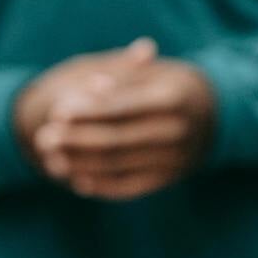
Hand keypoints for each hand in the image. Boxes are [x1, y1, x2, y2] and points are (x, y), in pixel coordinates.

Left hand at [26, 39, 215, 200]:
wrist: (214, 112)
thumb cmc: (172, 83)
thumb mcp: (153, 71)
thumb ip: (123, 76)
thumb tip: (92, 86)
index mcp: (172, 97)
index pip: (121, 107)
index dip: (87, 110)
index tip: (57, 111)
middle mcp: (178, 131)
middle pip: (116, 139)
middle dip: (76, 139)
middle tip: (43, 137)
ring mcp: (176, 158)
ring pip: (119, 165)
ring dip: (81, 164)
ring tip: (51, 159)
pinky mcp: (171, 178)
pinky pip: (131, 187)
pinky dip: (102, 185)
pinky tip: (77, 178)